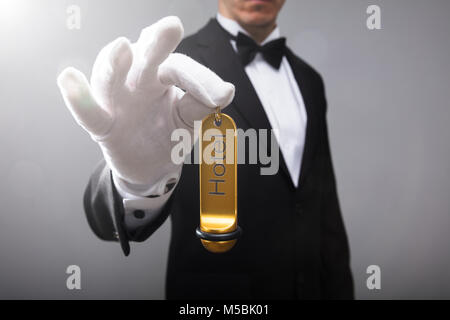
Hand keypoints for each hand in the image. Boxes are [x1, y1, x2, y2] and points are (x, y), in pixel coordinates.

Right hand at [57, 16, 234, 189]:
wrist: (151, 166)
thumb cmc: (169, 133)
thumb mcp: (190, 119)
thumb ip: (203, 104)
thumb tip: (228, 90)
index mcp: (161, 77)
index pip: (178, 68)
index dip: (198, 78)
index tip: (220, 95)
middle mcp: (137, 82)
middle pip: (144, 58)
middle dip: (156, 44)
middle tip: (170, 27)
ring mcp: (118, 102)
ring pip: (111, 79)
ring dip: (114, 64)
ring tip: (122, 48)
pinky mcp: (102, 125)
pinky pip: (88, 112)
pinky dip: (77, 97)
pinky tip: (69, 78)